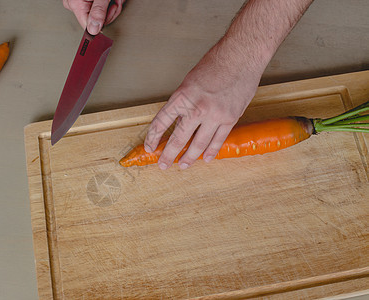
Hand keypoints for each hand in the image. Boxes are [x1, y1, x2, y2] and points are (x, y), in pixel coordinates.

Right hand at [62, 0, 124, 34]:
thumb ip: (99, 11)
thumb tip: (94, 29)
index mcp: (75, 4)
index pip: (88, 26)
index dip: (103, 22)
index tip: (112, 11)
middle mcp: (73, 4)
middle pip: (96, 21)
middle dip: (110, 11)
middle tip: (114, 0)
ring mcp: (78, 3)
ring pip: (100, 15)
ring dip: (111, 6)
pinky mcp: (84, 2)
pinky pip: (98, 9)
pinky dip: (107, 3)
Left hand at [143, 45, 262, 169]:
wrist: (241, 56)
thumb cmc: (214, 64)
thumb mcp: (189, 81)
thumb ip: (183, 102)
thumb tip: (177, 121)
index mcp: (182, 96)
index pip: (162, 123)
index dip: (153, 138)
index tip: (150, 147)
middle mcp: (197, 108)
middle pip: (178, 138)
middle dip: (168, 154)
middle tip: (163, 165)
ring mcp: (215, 115)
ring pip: (199, 144)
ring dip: (189, 158)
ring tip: (182, 165)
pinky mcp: (231, 118)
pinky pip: (218, 140)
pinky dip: (211, 151)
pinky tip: (205, 159)